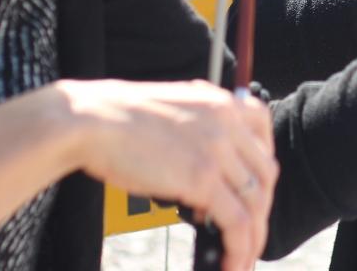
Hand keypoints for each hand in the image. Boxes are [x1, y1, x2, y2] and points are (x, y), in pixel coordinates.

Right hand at [61, 79, 276, 270]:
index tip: (254, 187)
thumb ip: (197, 136)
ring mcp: (216, 150)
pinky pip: (237, 221)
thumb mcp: (172, 112)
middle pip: (265, 173)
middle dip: (261, 209)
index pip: (263, 132)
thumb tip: (205, 185)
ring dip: (253, 238)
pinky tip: (231, 263)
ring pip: (255, 202)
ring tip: (242, 260)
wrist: (92, 120)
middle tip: (249, 234)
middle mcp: (226, 122)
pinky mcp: (201, 178)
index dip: (262, 165)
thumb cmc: (118, 119)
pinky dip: (239, 248)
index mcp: (219, 101)